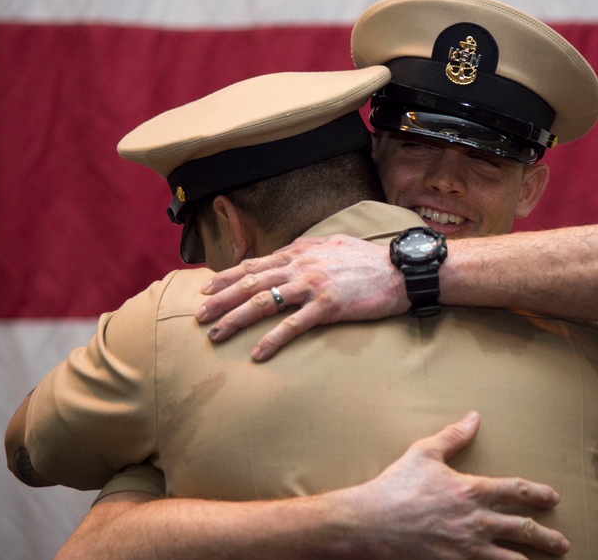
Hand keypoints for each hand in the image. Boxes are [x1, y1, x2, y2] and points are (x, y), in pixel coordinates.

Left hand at [196, 235, 409, 359]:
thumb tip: (288, 252)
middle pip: (251, 282)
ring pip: (264, 301)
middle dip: (220, 299)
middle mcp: (301, 266)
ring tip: (216, 334)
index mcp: (301, 252)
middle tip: (198, 315)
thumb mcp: (333, 244)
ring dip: (236, 319)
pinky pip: (293, 325)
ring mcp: (313, 285)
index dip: (228, 277)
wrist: (399, 270)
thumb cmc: (368, 260)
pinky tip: (258, 353)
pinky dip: (273, 339)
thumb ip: (307, 248)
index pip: (255, 264)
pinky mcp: (328, 306)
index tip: (206, 289)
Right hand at [344, 411, 568, 558]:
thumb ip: (453, 436)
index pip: (517, 491)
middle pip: (522, 529)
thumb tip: (474, 417)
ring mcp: (467, 548)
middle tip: (561, 543)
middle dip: (546, 537)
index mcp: (472, 490)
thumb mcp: (424, 452)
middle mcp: (476, 521)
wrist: (370, 523)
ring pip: (511, 559)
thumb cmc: (396, 486)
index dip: (539, 494)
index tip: (553, 498)